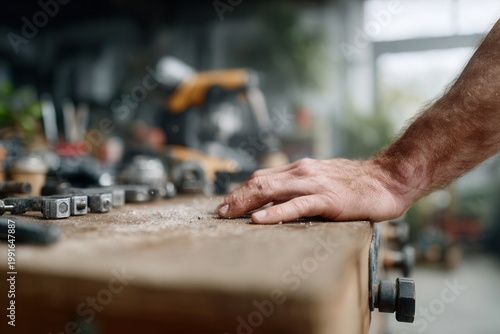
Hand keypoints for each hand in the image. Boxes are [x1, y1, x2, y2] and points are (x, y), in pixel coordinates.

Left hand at [217, 158, 409, 223]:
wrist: (388, 178)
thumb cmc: (357, 184)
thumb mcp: (324, 181)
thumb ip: (303, 187)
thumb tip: (281, 200)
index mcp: (300, 170)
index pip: (263, 177)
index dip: (242, 190)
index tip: (227, 203)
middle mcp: (302, 172)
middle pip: (260, 182)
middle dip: (237, 197)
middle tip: (219, 211)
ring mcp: (314, 184)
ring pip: (272, 191)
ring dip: (246, 202)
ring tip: (228, 214)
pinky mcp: (327, 199)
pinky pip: (296, 205)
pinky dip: (275, 213)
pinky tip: (259, 220)